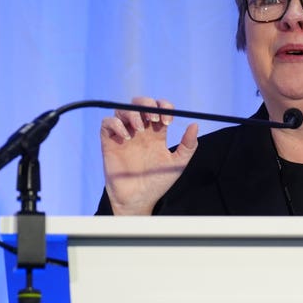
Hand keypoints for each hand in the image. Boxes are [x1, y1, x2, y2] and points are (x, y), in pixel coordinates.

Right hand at [100, 97, 197, 214]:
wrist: (139, 199)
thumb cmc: (158, 182)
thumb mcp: (178, 164)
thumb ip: (188, 145)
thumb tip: (194, 124)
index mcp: (156, 133)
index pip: (159, 108)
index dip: (164, 107)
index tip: (168, 121)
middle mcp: (140, 131)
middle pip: (140, 103)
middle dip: (147, 104)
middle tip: (154, 119)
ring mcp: (124, 134)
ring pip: (123, 109)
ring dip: (132, 113)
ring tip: (140, 129)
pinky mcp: (110, 142)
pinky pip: (107, 123)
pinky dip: (116, 124)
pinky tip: (126, 137)